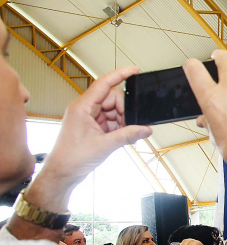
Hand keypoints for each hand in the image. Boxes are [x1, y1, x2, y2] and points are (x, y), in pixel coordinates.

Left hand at [29, 66, 152, 211]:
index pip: (104, 83)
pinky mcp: (92, 126)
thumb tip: (146, 129)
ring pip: (113, 111)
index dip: (120, 75)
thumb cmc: (72, 158)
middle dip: (124, 111)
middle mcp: (84, 109)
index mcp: (82, 107)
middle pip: (112, 99)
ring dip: (123, 122)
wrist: (62, 174)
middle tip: (131, 126)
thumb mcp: (105, 146)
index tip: (135, 70)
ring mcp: (88, 117)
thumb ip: (128, 135)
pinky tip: (124, 138)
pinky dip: (119, 128)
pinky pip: (111, 121)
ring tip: (126, 137)